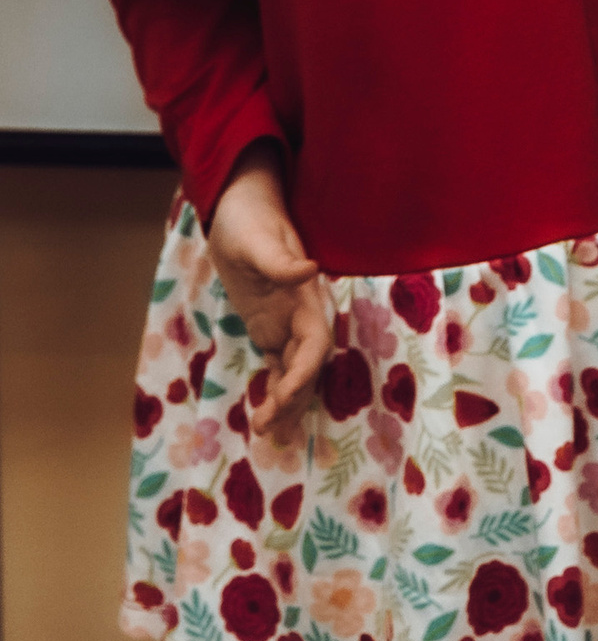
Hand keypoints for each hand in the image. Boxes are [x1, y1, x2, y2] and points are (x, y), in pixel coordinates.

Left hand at [207, 148, 330, 437]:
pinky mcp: (269, 327)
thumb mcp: (257, 238)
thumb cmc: (248, 218)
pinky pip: (278, 365)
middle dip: (294, 398)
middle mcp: (302, 313)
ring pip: (295, 371)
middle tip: (268, 427)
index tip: (286, 396)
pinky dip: (275, 390)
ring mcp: (287, 322)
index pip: (315, 341)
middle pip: (308, 364)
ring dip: (286, 401)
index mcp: (306, 294)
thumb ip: (280, 259)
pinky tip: (267, 415)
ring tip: (268, 434)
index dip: (305, 371)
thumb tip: (308, 269)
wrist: (240, 205)